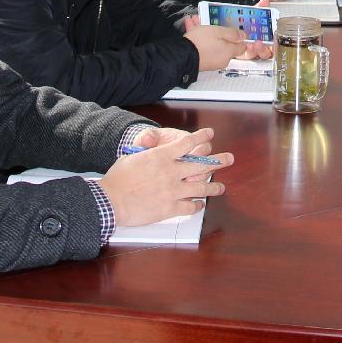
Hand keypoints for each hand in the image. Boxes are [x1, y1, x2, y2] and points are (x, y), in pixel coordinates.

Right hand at [97, 127, 231, 226]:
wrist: (112, 201)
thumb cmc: (118, 179)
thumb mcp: (132, 157)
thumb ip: (147, 153)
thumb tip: (152, 148)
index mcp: (162, 156)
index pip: (187, 143)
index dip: (201, 137)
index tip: (210, 134)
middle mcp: (172, 172)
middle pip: (201, 164)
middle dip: (218, 161)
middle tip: (229, 159)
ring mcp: (173, 191)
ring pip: (200, 188)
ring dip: (213, 187)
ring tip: (221, 187)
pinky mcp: (170, 208)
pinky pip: (190, 207)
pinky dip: (197, 206)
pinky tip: (199, 205)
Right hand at [185, 21, 247, 70]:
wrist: (182, 55)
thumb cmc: (201, 43)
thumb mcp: (219, 31)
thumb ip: (232, 33)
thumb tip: (243, 36)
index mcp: (229, 52)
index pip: (241, 47)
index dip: (239, 37)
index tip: (234, 31)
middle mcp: (222, 59)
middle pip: (223, 42)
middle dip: (216, 30)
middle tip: (210, 21)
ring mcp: (211, 61)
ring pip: (211, 43)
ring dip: (204, 31)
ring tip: (196, 20)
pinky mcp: (201, 61)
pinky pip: (203, 47)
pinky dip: (198, 38)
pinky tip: (190, 25)